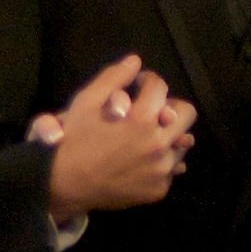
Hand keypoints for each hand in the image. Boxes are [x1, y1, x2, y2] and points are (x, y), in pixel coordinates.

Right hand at [44, 55, 196, 221]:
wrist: (64, 187)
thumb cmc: (72, 141)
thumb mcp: (85, 102)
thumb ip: (113, 78)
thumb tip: (135, 61)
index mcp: (142, 119)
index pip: (160, 86)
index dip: (147, 80)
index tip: (138, 85)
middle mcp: (158, 144)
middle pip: (187, 114)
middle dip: (170, 106)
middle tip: (151, 111)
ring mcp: (161, 170)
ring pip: (182, 142)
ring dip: (167, 135)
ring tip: (144, 137)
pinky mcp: (159, 190)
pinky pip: (171, 169)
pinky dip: (159, 161)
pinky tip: (140, 160)